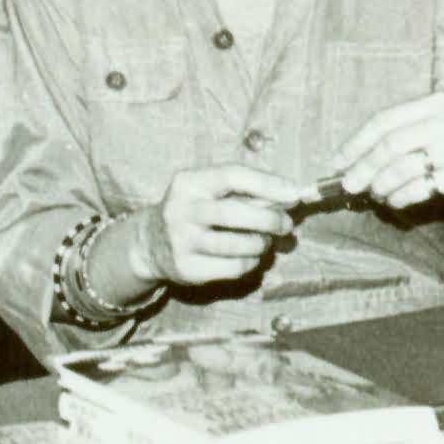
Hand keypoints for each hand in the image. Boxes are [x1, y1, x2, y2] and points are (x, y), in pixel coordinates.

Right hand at [123, 163, 308, 291]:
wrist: (150, 241)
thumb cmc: (193, 210)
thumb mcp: (207, 191)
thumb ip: (242, 192)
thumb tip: (288, 198)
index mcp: (189, 182)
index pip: (232, 175)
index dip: (267, 183)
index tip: (294, 192)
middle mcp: (181, 209)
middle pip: (234, 213)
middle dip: (268, 219)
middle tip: (286, 224)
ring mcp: (181, 240)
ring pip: (235, 245)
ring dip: (260, 243)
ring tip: (266, 241)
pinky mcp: (186, 267)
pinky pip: (231, 268)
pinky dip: (250, 263)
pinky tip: (251, 257)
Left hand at [324, 91, 443, 211]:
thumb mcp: (440, 122)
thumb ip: (405, 132)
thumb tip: (356, 157)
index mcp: (435, 103)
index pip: (384, 121)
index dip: (356, 143)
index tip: (337, 161)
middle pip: (389, 145)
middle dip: (362, 167)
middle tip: (348, 184)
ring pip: (401, 169)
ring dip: (380, 185)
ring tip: (373, 193)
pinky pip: (418, 189)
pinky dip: (399, 198)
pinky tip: (394, 201)